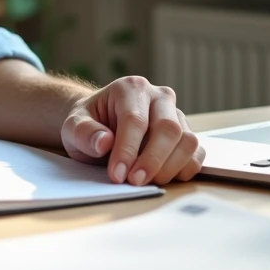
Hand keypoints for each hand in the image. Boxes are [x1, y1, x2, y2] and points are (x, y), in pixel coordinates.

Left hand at [61, 76, 203, 185]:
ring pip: (187, 140)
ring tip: (145, 181)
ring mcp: (176, 114)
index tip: (117, 174)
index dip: (127, 150)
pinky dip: (184, 169)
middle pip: (168, 128)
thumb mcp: (73, 126)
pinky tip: (163, 178)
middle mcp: (158, 96)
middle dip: (152, 160)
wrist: (99, 125)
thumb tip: (104, 143)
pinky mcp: (186, 133)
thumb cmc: (88, 124)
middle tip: (134, 182)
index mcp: (130, 88)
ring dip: (169, 167)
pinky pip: (197, 153)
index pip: (135, 120)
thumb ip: (83, 132)